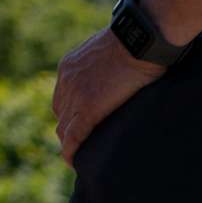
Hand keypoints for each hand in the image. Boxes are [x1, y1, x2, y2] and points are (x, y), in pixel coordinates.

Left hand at [51, 27, 164, 167]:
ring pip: (64, 129)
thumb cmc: (136, 41)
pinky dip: (72, 152)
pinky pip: (74, 137)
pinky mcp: (88, 110)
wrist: (140, 39)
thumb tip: (118, 73)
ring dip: (70, 144)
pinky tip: (75, 163)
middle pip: (61, 115)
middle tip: (82, 146)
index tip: (80, 126)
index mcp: (70, 66)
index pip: (62, 98)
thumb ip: (104, 65)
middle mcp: (66, 80)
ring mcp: (75, 95)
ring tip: (80, 158)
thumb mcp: (110, 50)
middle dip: (69, 131)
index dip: (70, 115)